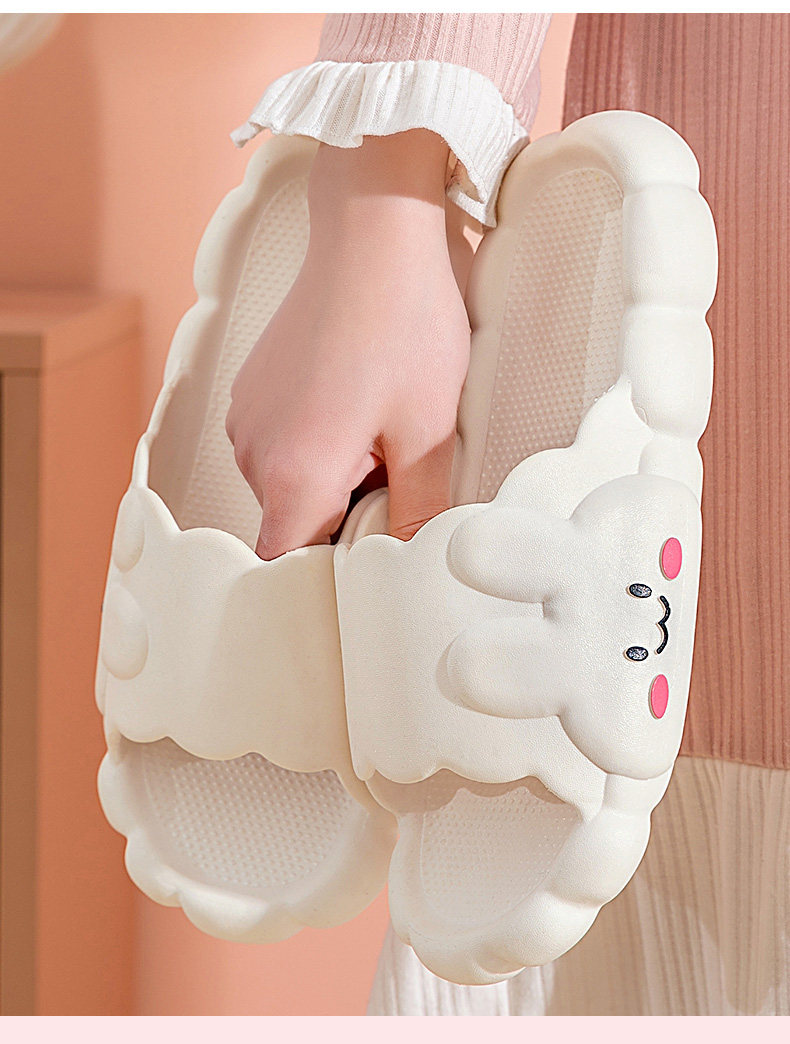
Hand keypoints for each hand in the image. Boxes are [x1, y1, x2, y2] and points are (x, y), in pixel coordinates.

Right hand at [226, 130, 470, 559]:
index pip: (287, 564)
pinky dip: (316, 440)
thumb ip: (417, 512)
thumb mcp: (429, 431)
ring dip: (333, 475)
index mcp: (294, 474)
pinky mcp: (252, 387)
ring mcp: (246, 416)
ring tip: (382, 426)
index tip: (367, 564)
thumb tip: (413, 566)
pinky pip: (280, 442)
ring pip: (289, 482)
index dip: (324, 575)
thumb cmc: (406, 325)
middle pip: (293, 522)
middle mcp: (253, 451)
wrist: (373, 229)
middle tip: (400, 473)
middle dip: (345, 514)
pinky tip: (358, 397)